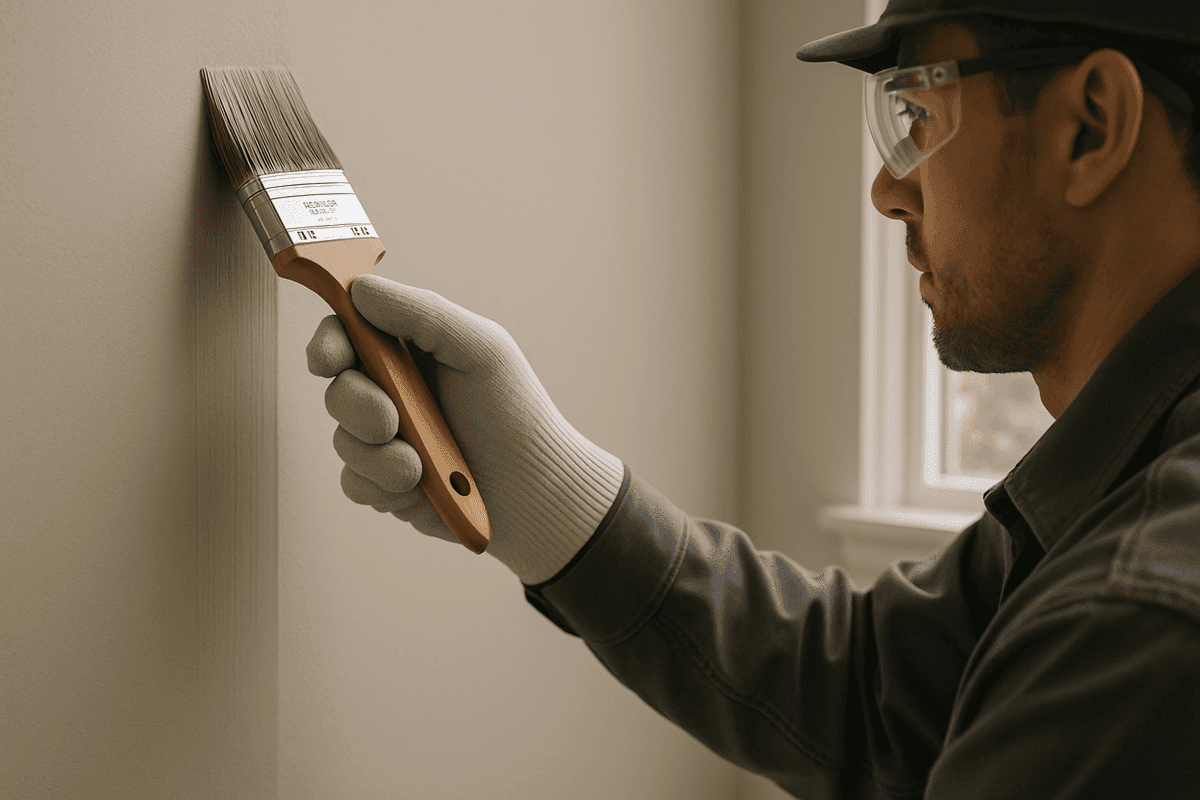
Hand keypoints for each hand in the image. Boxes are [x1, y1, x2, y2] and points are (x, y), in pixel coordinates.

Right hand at [306, 274, 623, 584]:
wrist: (534, 491)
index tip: (329, 359)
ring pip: (344, 440)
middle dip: (357, 405)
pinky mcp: (388, 484)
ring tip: (420, 467)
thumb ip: (423, 313)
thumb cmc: (515, 413)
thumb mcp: (480, 348)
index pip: (349, 333)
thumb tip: (360, 289)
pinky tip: (419, 488)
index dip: (329, 342)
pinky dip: (384, 486)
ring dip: (378, 455)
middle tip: (391, 421)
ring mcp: (389, 439)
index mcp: (412, 350)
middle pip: (337, 388)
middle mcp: (394, 392)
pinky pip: (356, 483)